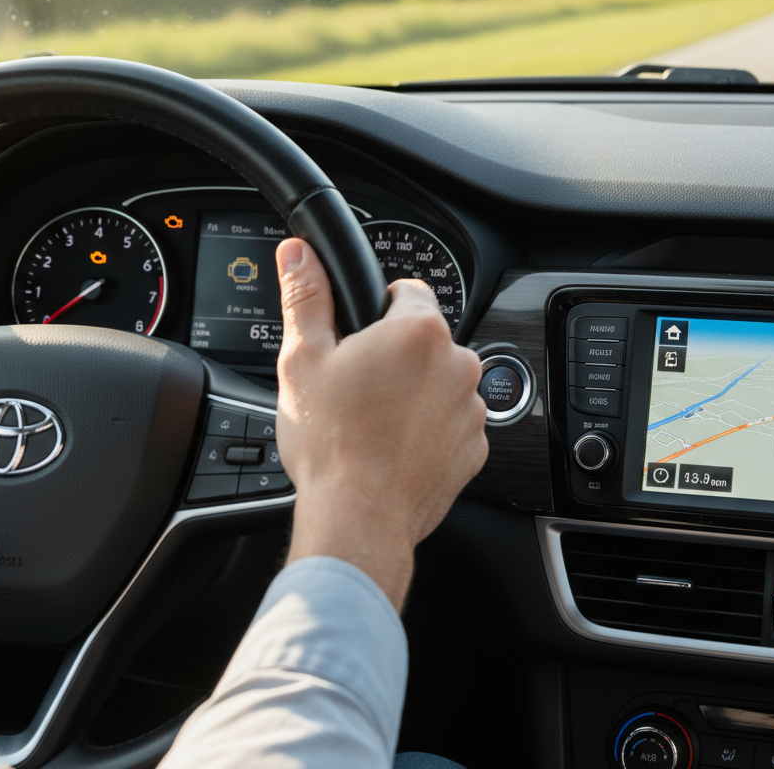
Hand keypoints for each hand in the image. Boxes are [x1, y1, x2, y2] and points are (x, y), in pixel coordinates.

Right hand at [275, 237, 486, 610]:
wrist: (357, 519)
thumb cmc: (331, 443)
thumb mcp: (303, 358)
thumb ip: (306, 296)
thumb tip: (299, 253)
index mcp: (418, 331)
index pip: (408, 290)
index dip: (377, 308)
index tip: (357, 335)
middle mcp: (457, 363)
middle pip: (424, 339)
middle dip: (393, 354)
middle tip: (355, 384)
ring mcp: (470, 409)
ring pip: (438, 382)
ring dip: (413, 392)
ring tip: (372, 421)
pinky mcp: (474, 449)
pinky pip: (450, 422)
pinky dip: (427, 429)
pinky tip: (391, 446)